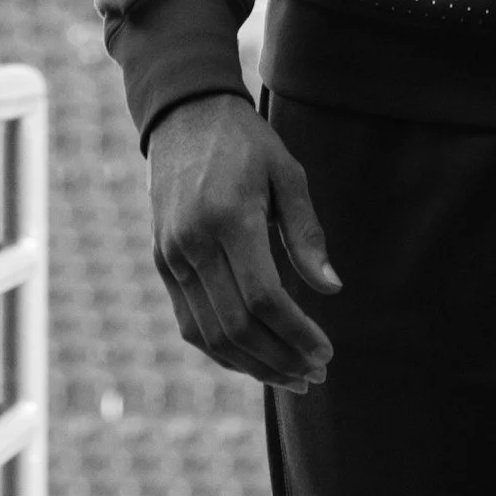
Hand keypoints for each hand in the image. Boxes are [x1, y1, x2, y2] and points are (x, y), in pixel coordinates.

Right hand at [147, 90, 340, 393]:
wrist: (184, 116)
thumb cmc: (246, 142)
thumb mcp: (287, 173)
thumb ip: (306, 233)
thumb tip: (332, 289)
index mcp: (229, 217)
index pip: (264, 298)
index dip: (297, 334)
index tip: (327, 353)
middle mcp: (194, 244)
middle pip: (237, 326)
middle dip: (280, 360)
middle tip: (316, 376)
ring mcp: (172, 257)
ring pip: (210, 335)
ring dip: (253, 366)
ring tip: (292, 379)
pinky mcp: (163, 264)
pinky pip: (190, 324)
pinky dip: (223, 351)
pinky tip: (255, 360)